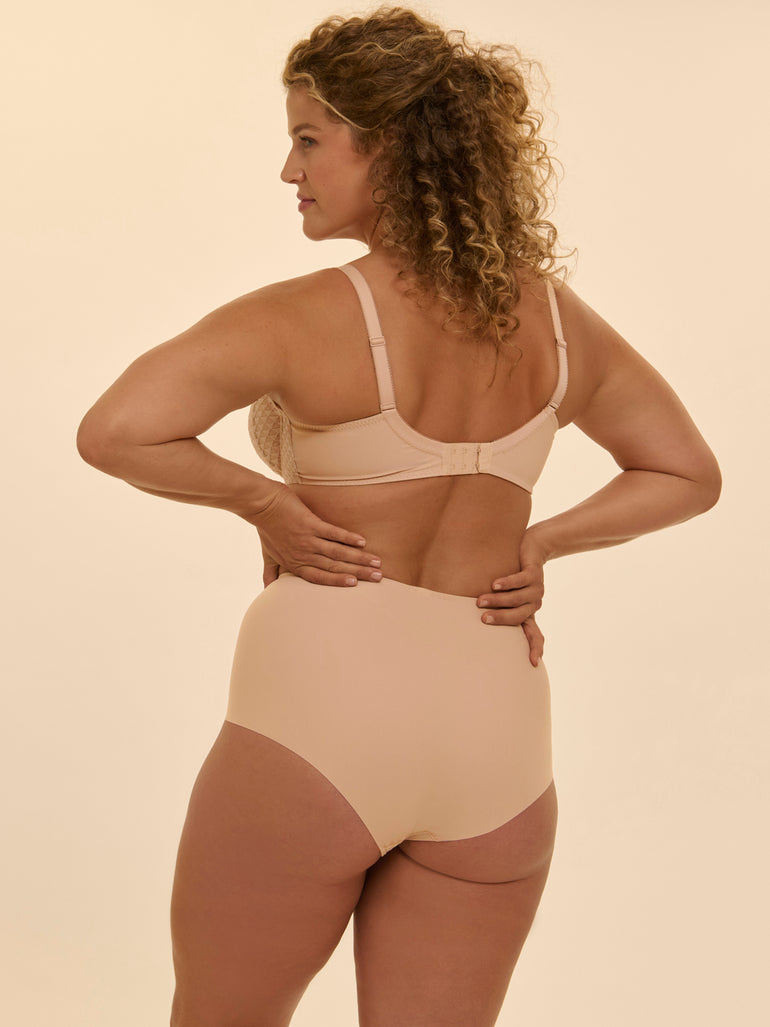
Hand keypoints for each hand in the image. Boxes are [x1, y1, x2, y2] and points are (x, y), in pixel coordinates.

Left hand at [248, 483, 382, 588]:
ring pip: (337, 552)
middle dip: (358, 572)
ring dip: (358, 557)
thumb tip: (267, 590)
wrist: (261, 504)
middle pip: (334, 567)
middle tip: (378, 577)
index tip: (356, 584)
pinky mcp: (309, 523)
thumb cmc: (265, 529)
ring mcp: (307, 539)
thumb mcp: (267, 555)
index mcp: (295, 563)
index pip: (320, 577)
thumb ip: (271, 573)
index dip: (339, 581)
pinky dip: (347, 537)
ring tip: (376, 562)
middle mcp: (303, 554)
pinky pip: (332, 533)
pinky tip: (362, 541)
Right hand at [476, 530, 547, 665]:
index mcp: (529, 613)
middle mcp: (535, 603)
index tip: (533, 663)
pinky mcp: (534, 573)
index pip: (535, 635)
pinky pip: (519, 581)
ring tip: (480, 599)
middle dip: (500, 618)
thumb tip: (475, 622)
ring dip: (497, 600)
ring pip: (516, 599)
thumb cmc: (514, 575)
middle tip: (482, 619)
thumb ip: (499, 609)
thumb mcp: (508, 595)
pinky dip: (506, 583)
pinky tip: (494, 584)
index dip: (535, 648)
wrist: (532, 550)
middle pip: (518, 617)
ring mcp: (536, 588)